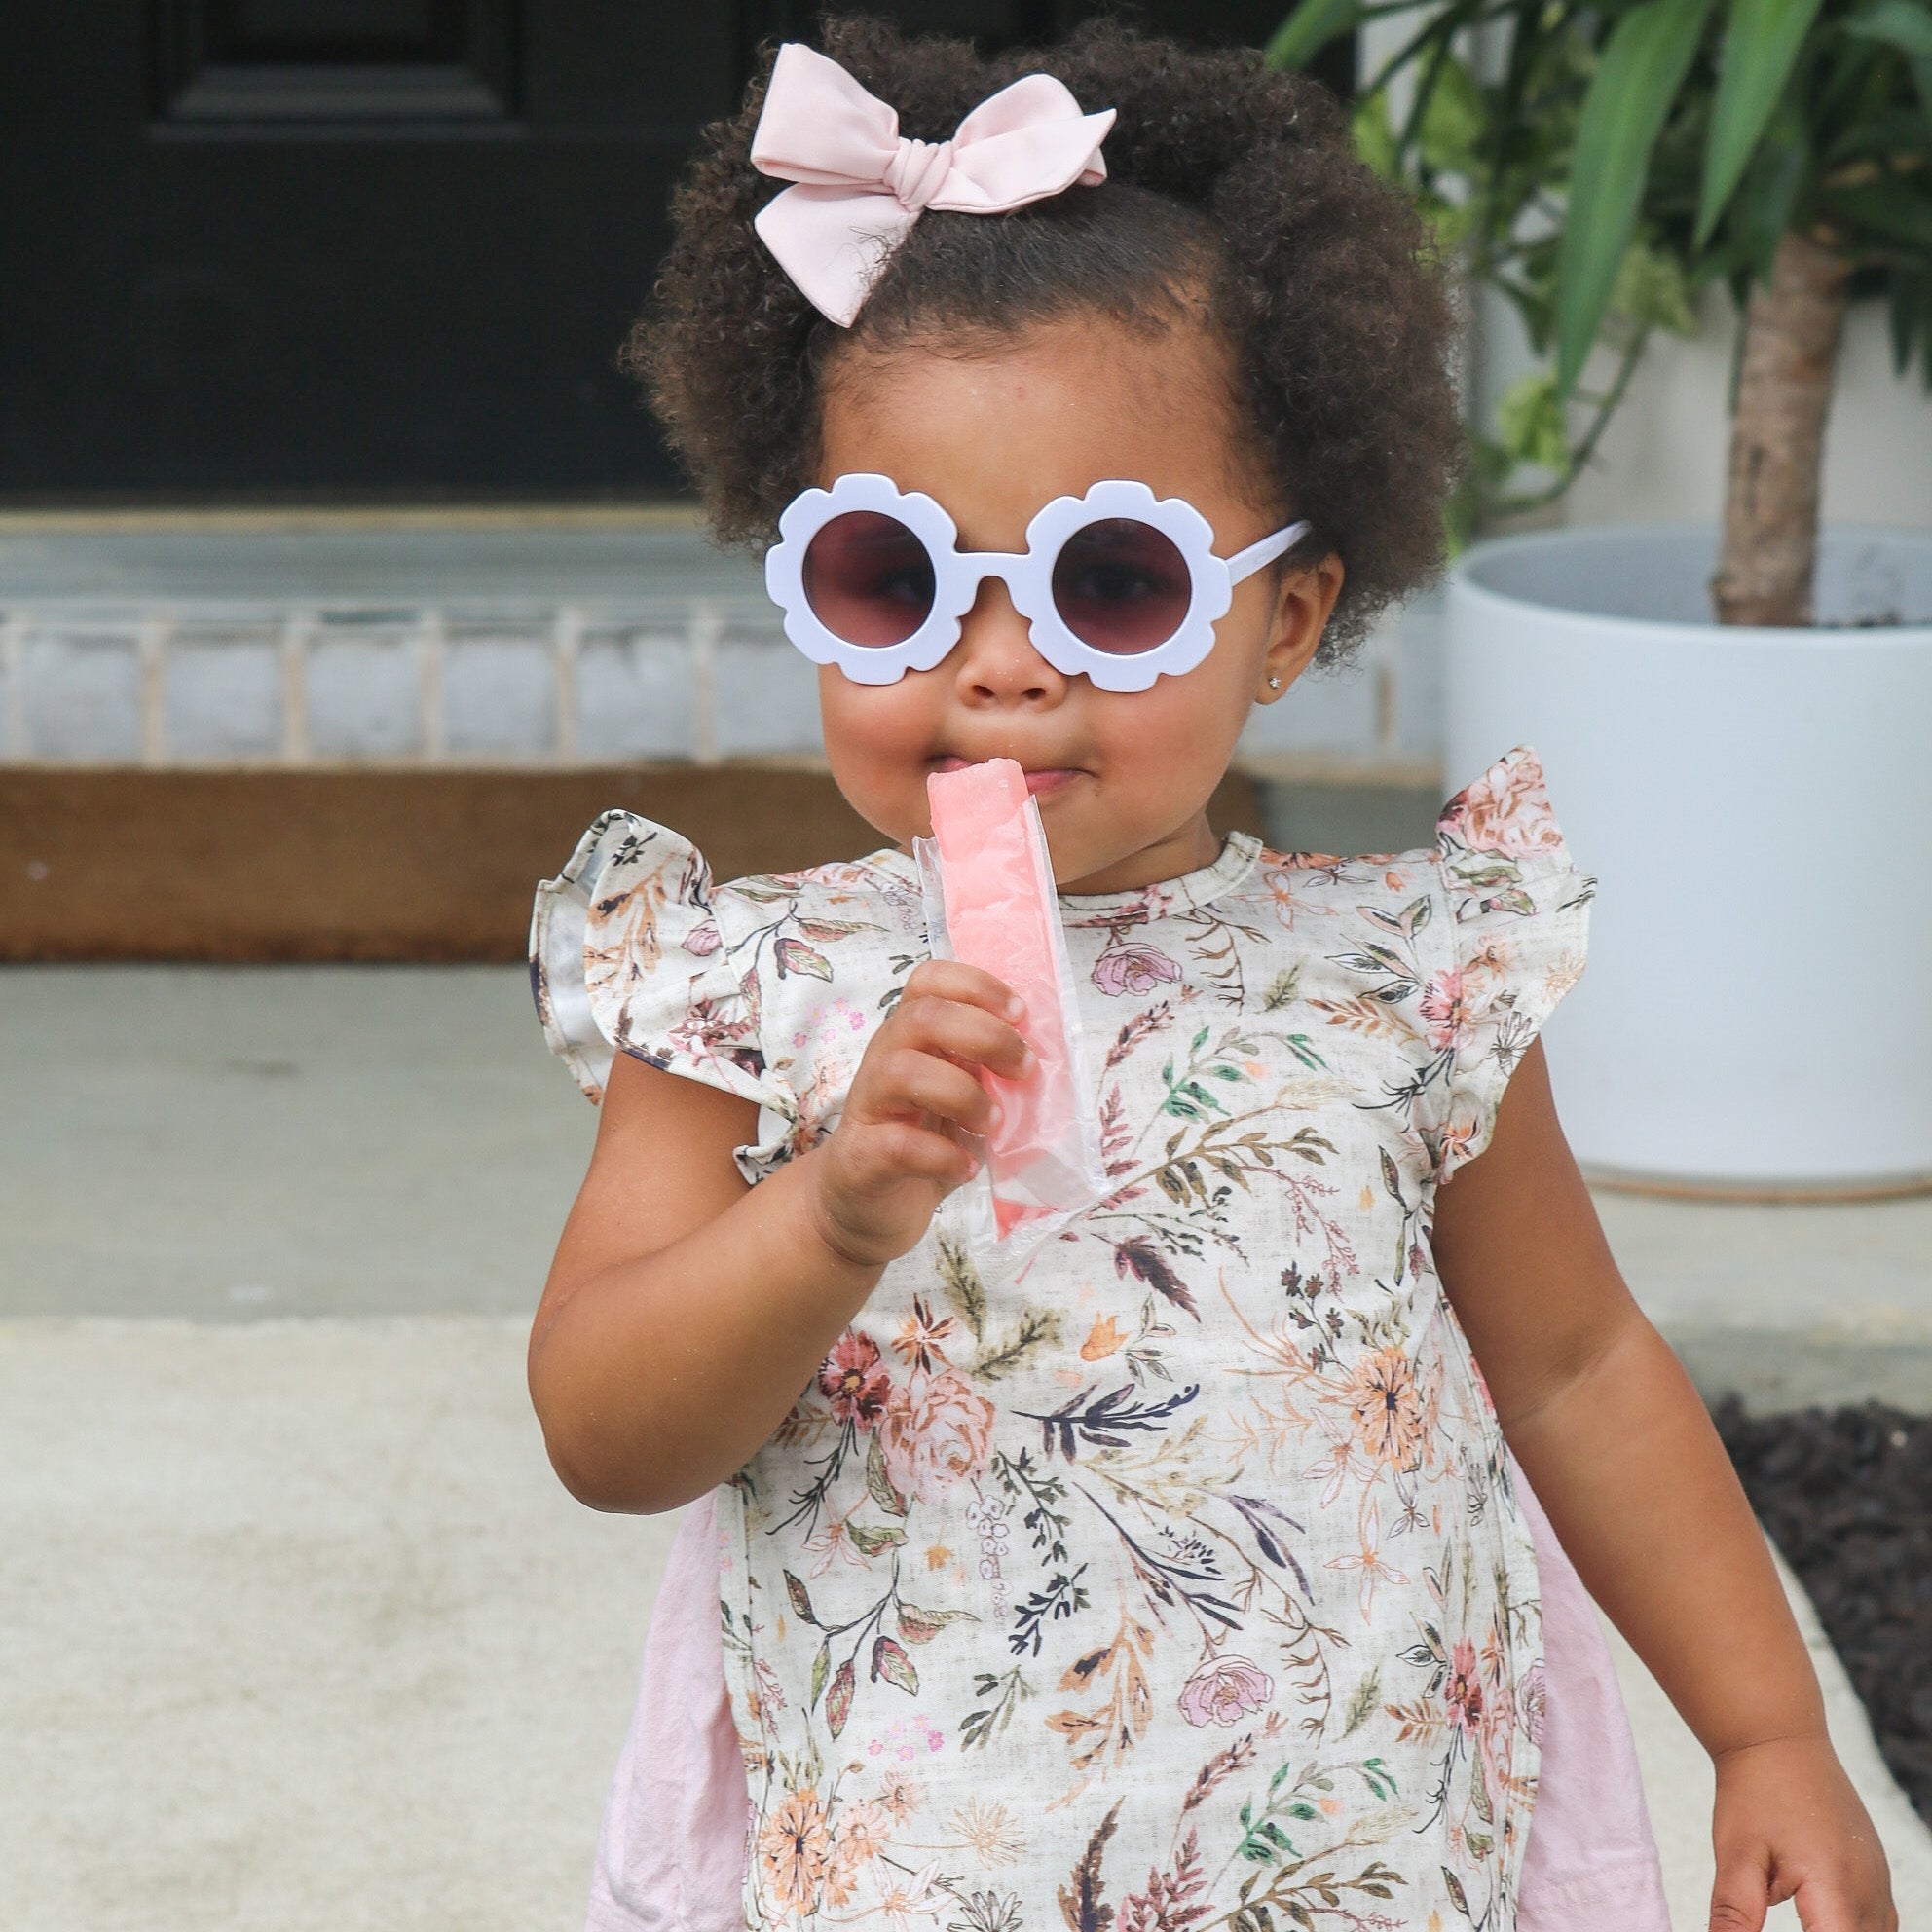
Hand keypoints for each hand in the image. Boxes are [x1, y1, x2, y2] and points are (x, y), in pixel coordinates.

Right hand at [803, 958, 1033, 1270]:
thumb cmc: (922, 1143)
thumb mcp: (961, 1097)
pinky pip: (898, 1144)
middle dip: (985, 1036)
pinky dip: (943, 1155)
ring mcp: (868, 1106)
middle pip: (922, 1017)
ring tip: (993, 1124)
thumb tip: (1042, 1055)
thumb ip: (989, 1072)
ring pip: (902, 1070)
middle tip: (1023, 1070)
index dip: (976, 985)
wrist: (866, 1208)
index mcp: (911, 1037)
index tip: (1020, 1013)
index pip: (928, 981)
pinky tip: (966, 1168)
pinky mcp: (860, 1155)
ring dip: (962, 1094)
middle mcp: (884, 1059)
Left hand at [1709, 1733, 1896, 1930]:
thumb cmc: (1754, 1793)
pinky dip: (1852, 1930)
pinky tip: (1818, 1918)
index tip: (1766, 1924)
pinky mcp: (1877, 1875)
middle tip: (1769, 1898)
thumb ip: (1735, 1912)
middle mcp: (1870, 1893)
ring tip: (1797, 1910)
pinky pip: (1878, 1924)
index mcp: (1837, 1892)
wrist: (1777, 1739)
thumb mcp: (1735, 1854)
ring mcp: (1880, 1883)